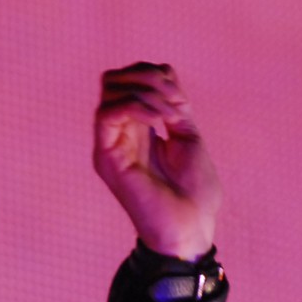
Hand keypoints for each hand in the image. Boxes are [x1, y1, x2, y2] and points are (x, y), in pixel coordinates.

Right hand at [93, 63, 220, 260]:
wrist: (191, 229)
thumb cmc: (194, 194)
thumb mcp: (189, 137)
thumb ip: (175, 105)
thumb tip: (162, 72)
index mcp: (138, 128)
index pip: (130, 78)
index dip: (153, 73)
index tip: (179, 97)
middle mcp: (119, 133)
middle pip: (113, 78)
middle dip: (146, 76)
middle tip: (173, 102)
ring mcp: (110, 145)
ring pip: (109, 88)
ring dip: (146, 92)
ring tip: (169, 116)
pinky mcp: (107, 158)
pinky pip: (107, 113)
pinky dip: (136, 107)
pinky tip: (159, 123)